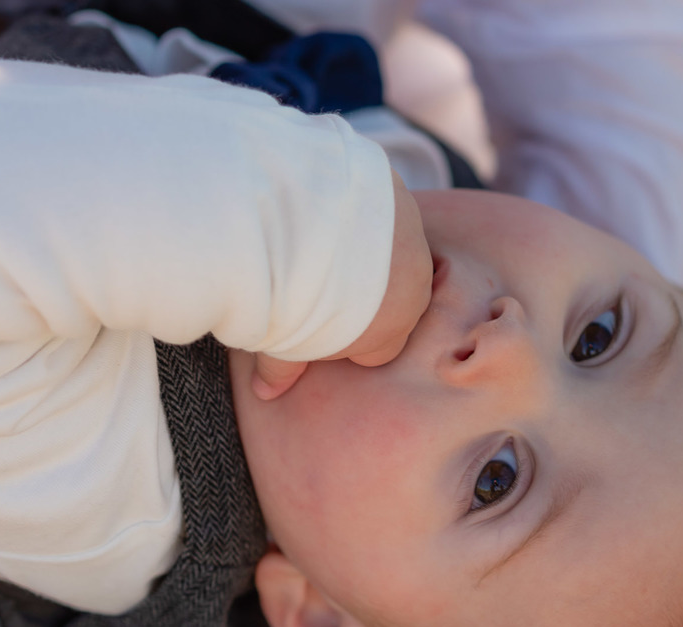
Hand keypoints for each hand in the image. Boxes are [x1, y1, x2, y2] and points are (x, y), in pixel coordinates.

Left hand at [251, 170, 432, 399]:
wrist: (292, 224)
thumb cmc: (291, 301)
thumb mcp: (282, 345)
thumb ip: (282, 368)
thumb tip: (267, 394)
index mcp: (399, 319)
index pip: (382, 346)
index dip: (345, 343)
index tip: (312, 332)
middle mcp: (416, 268)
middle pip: (393, 288)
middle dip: (359, 290)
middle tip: (308, 284)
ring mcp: (407, 218)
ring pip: (389, 237)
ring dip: (358, 239)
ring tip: (309, 236)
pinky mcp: (388, 176)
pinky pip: (374, 193)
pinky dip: (349, 198)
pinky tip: (313, 200)